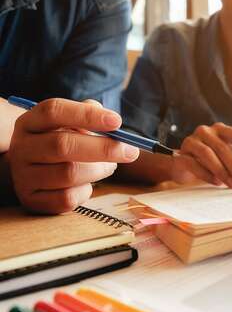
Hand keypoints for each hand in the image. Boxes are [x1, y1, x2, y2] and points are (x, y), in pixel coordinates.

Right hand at [9, 98, 139, 212]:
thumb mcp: (68, 123)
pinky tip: (88, 184)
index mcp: (30, 122)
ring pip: (69, 174)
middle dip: (103, 148)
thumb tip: (113, 123)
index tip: (117, 121)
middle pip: (63, 145)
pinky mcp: (32, 200)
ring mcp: (24, 176)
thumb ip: (89, 115)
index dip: (87, 115)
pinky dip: (86, 191)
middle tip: (130, 151)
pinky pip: (67, 198)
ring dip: (99, 170)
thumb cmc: (59, 141)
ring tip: (109, 166)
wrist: (32, 170)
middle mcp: (21, 148)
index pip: (54, 111)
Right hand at [176, 122, 231, 187]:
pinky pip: (194, 164)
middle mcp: (206, 131)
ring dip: (222, 172)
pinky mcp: (181, 154)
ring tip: (231, 184)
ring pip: (208, 154)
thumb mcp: (226, 159)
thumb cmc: (209, 162)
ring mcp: (192, 141)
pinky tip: (216, 183)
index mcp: (221, 130)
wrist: (182, 166)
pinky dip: (207, 175)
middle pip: (224, 147)